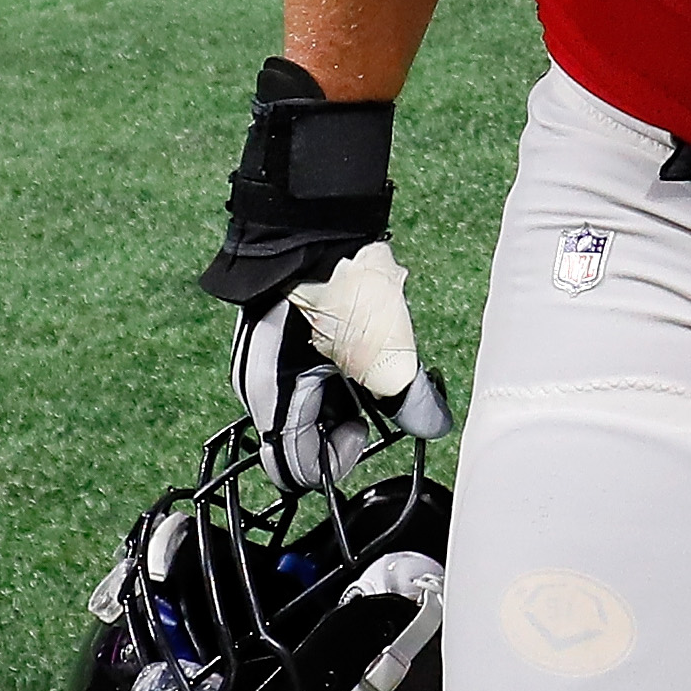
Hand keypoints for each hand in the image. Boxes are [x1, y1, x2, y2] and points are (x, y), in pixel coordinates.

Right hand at [234, 240, 453, 492]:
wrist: (319, 223)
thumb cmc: (343, 289)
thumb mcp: (390, 356)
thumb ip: (411, 403)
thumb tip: (431, 425)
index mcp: (272, 401)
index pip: (296, 467)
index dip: (338, 459)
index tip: (366, 429)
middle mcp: (259, 385)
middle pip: (303, 433)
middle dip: (344, 421)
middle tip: (377, 393)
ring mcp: (265, 357)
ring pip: (307, 400)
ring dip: (343, 392)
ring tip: (374, 361)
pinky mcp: (277, 334)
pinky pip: (305, 369)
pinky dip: (334, 367)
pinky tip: (360, 340)